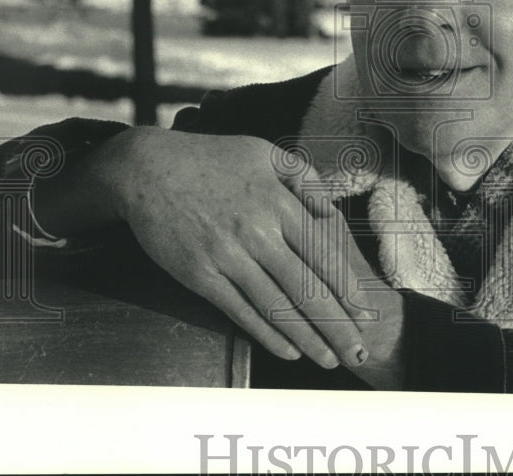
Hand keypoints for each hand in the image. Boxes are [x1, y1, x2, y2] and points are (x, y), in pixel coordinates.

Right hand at [97, 127, 372, 370]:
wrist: (147, 168)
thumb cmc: (212, 158)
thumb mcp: (265, 153)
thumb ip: (304, 179)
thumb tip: (332, 211)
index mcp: (278, 202)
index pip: (322, 254)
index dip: (347, 287)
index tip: (365, 311)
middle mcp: (257, 233)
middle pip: (306, 288)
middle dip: (337, 324)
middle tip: (359, 350)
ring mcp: (227, 256)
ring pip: (276, 306)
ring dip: (307, 338)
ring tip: (330, 360)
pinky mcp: (200, 275)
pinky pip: (240, 311)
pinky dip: (266, 334)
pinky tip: (289, 350)